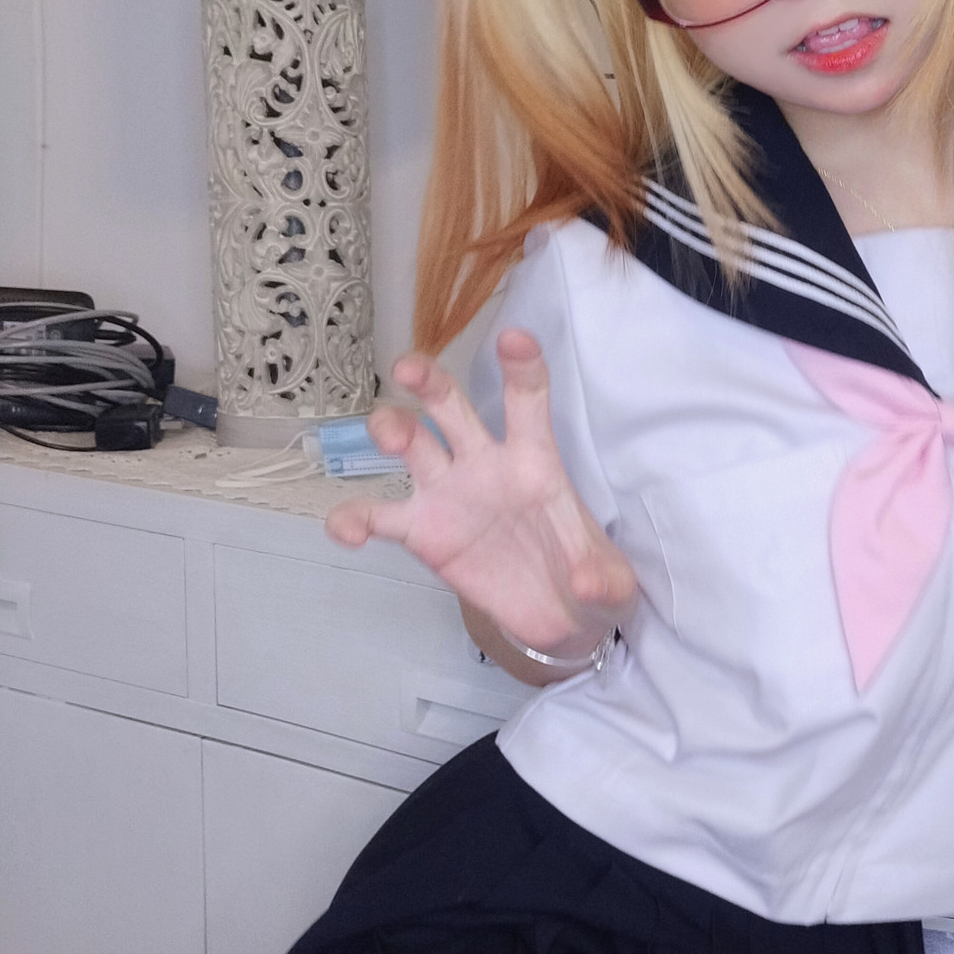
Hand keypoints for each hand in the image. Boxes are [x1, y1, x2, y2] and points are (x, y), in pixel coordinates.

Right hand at [325, 332, 636, 653]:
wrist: (556, 615)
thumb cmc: (585, 576)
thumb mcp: (609, 582)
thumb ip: (601, 578)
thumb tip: (589, 586)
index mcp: (534, 459)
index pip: (527, 402)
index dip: (521, 368)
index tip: (514, 338)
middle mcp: (484, 463)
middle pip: (450, 406)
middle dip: (429, 382)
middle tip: (409, 368)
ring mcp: (447, 493)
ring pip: (411, 443)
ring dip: (392, 429)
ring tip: (389, 435)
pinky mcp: (422, 531)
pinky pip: (379, 516)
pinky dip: (353, 518)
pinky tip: (345, 529)